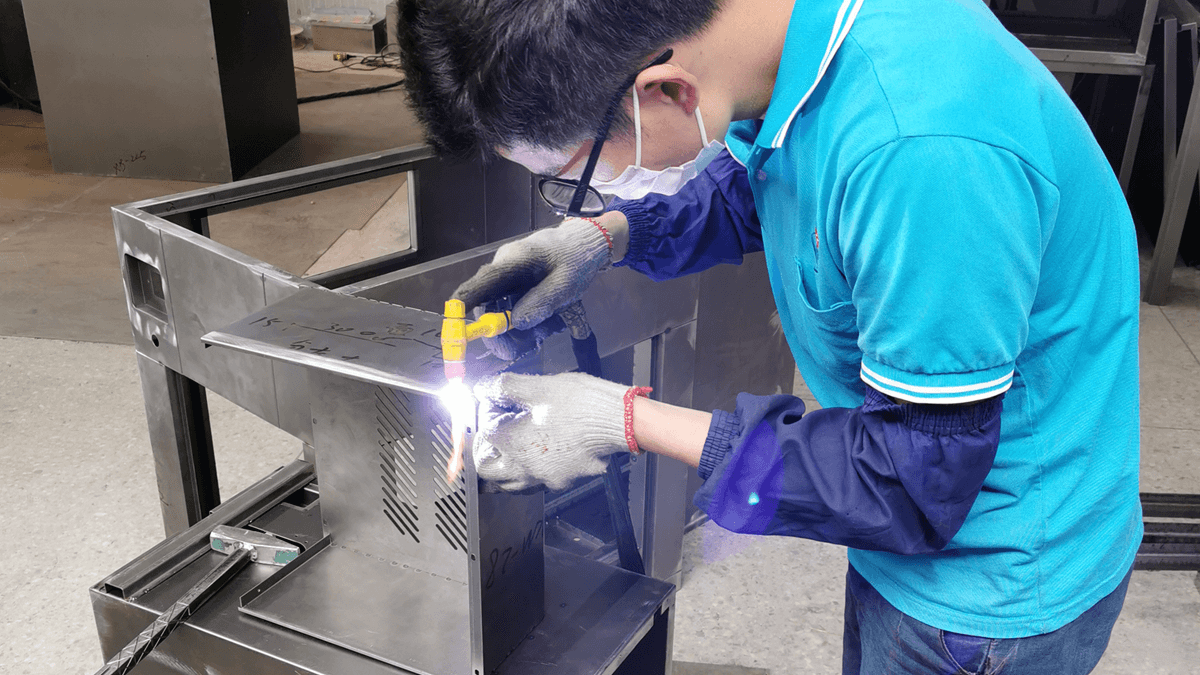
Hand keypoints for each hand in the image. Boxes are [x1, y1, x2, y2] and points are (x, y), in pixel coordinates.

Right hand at [453, 218, 614, 358]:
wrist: (584, 244)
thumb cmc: (575, 258)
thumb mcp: (565, 282)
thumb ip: (542, 301)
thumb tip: (518, 322)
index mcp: (511, 262)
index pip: (478, 286)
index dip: (461, 310)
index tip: (454, 332)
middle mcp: (502, 271)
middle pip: (485, 307)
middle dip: (496, 333)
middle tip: (513, 352)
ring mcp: (508, 280)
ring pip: (498, 312)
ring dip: (513, 332)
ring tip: (539, 337)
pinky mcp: (516, 288)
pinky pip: (511, 311)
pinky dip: (523, 324)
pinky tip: (541, 328)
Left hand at [472, 372, 628, 491]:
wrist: (619, 422)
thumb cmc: (581, 404)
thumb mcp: (538, 386)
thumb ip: (505, 387)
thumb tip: (484, 387)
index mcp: (512, 443)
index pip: (483, 435)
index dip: (488, 416)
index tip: (498, 405)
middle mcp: (524, 467)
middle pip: (488, 470)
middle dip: (487, 450)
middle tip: (496, 432)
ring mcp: (545, 478)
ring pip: (510, 483)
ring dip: (506, 466)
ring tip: (516, 445)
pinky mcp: (564, 481)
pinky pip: (537, 483)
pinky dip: (530, 471)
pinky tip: (540, 452)